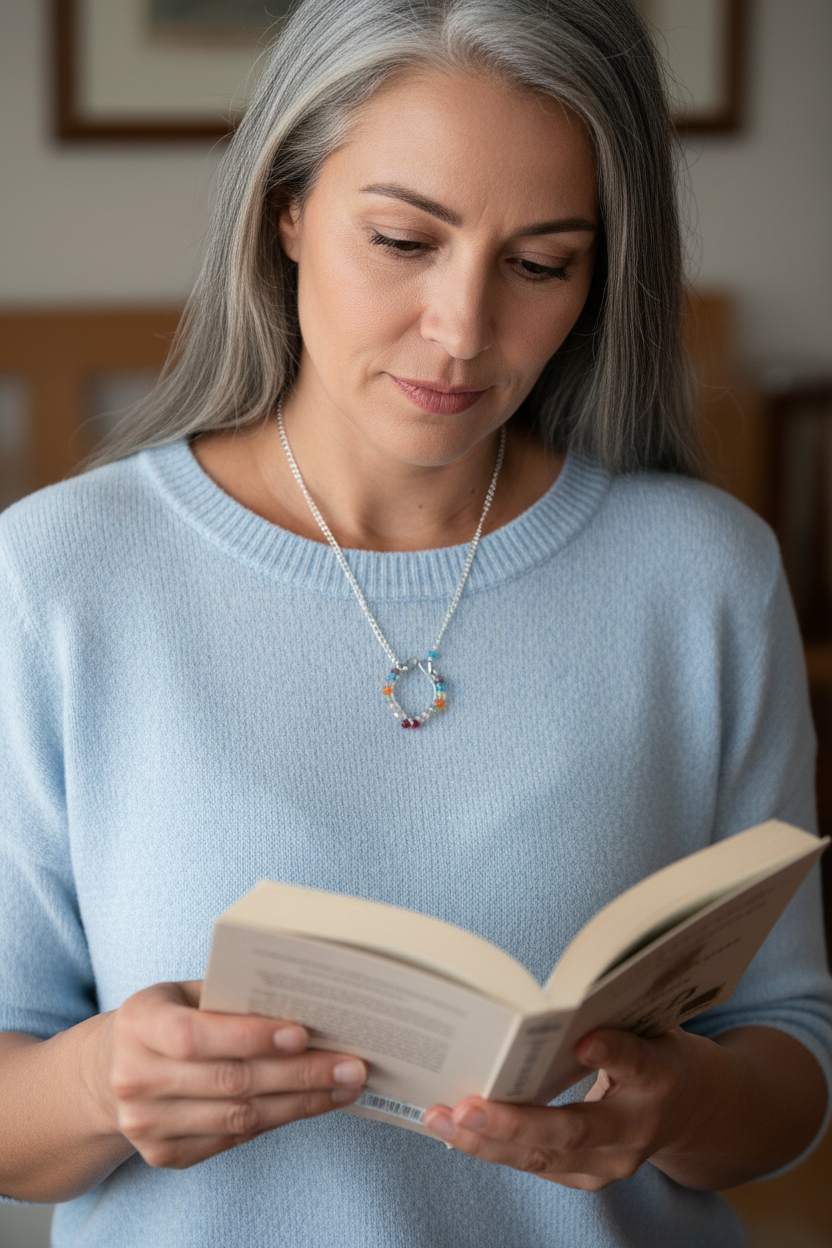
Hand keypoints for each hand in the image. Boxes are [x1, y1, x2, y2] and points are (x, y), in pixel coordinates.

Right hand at [93, 981, 367, 1169]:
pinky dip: (279, 1120)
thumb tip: (306, 1002)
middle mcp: (135, 1076)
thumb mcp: (184, 993)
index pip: (196, 1034)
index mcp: (138, 1023)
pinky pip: (232, 1140)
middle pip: (230, 1081)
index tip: (304, 1034)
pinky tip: (313, 1104)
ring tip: (345, 1086)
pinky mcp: (163, 1155)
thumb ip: (229, 996)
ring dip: (301, 1102)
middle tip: (350, 1065)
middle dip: (299, 1074)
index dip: (250, 1036)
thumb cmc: (166, 1017)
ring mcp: (145, 1124)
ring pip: (238, 1117)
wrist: (109, 1072)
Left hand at [422, 1027, 726, 1190]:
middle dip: (514, 1123)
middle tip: (465, 1108)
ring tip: (441, 1120)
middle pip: (573, 1130)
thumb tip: (550, 1006)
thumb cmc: (657, 1051)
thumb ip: (610, 1018)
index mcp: (660, 1076)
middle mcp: (637, 1129)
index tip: (585, 1039)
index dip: (611, 1052)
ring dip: (487, 1142)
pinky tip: (455, 1131)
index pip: (636, 1062)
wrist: (693, 1109)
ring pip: (544, 1158)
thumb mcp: (649, 1023)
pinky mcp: (591, 1177)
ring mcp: (613, 1162)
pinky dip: (493, 1148)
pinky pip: (536, 1165)